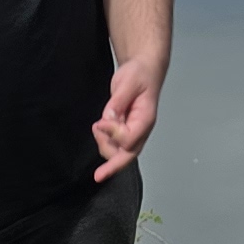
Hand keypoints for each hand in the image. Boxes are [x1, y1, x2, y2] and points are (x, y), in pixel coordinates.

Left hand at [92, 54, 164, 179]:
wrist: (143, 69)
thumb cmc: (140, 74)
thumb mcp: (128, 82)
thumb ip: (118, 102)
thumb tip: (107, 120)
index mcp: (145, 119)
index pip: (129, 139)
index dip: (112, 134)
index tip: (100, 122)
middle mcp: (141, 129)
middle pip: (128, 156)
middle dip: (113, 167)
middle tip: (98, 174)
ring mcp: (133, 131)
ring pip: (119, 153)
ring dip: (105, 146)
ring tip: (97, 126)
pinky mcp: (125, 129)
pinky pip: (115, 145)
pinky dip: (104, 141)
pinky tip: (99, 128)